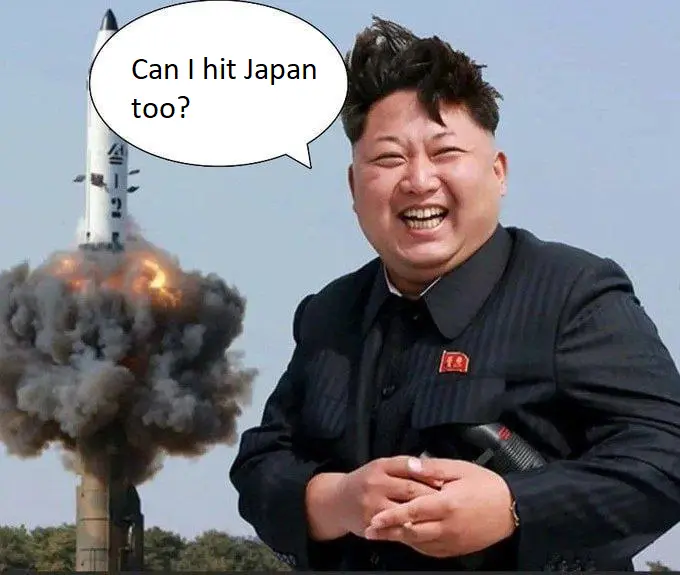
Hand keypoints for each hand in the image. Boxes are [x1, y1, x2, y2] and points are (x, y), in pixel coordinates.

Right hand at [307, 456, 443, 539]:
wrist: (337, 501)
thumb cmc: (365, 481)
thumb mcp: (381, 466)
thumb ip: (404, 466)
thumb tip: (432, 468)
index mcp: (381, 466)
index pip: (409, 467)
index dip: (429, 474)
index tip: (445, 481)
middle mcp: (376, 484)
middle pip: (411, 489)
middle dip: (432, 496)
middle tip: (451, 502)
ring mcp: (373, 505)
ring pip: (405, 511)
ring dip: (424, 515)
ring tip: (440, 517)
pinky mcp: (372, 524)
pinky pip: (396, 528)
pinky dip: (411, 529)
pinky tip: (424, 530)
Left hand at [363, 457, 516, 557]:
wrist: (511, 508)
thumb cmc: (485, 485)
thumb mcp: (460, 469)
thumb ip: (433, 468)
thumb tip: (411, 465)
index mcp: (446, 503)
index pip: (412, 511)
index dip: (391, 516)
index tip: (374, 519)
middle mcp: (447, 525)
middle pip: (411, 532)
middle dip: (388, 532)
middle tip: (369, 530)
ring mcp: (452, 540)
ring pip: (419, 543)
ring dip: (399, 539)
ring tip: (381, 535)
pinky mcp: (457, 548)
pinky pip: (431, 550)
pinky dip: (416, 545)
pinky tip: (406, 539)